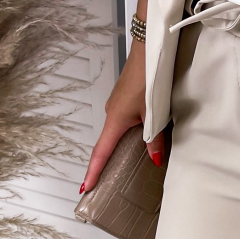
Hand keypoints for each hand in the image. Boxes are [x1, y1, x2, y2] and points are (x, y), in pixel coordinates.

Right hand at [82, 41, 164, 192]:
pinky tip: (133, 143)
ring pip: (114, 134)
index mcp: (115, 121)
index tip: (85, 188)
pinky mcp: (123, 100)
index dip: (93, 172)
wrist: (148, 50)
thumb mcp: (154, 113)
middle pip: (105, 145)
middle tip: (98, 186)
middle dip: (102, 166)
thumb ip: (154, 139)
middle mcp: (111, 114)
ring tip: (116, 169)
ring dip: (114, 151)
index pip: (101, 153)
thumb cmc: (149, 79)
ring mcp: (116, 106)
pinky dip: (123, 137)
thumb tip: (154, 160)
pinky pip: (121, 124)